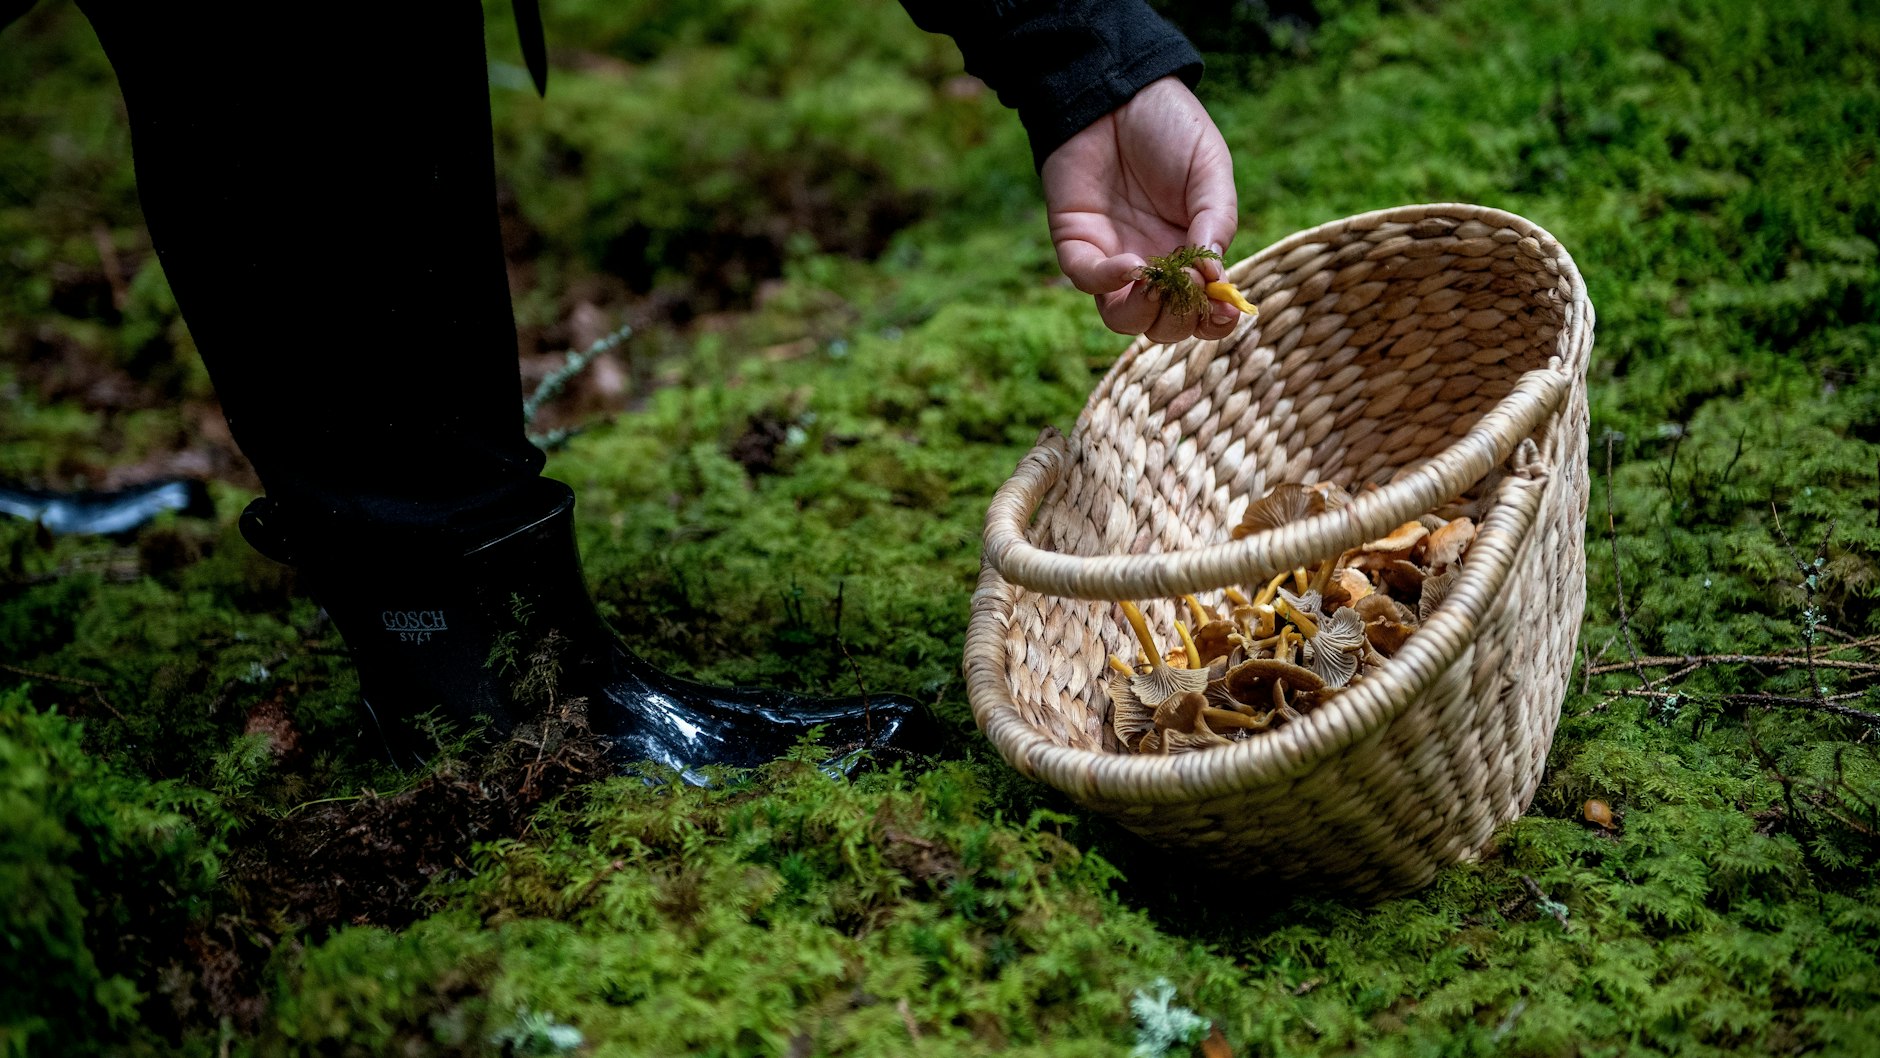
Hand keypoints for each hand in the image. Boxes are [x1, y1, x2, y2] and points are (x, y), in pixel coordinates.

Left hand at [1042, 76, 1239, 342]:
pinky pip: (1088, 280)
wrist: (1118, 87)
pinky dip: (1109, 282)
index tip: (1226, 313)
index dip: (1215, 322)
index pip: (1202, 309)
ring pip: (1124, 317)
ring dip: (1144, 314)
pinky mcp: (1077, 242)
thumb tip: (1214, 277)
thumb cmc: (1170, 126)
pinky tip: (1132, 265)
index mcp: (1192, 251)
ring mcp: (1114, 256)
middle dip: (1180, 320)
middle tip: (1190, 289)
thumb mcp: (1209, 168)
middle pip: (1164, 324)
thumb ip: (1217, 220)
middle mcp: (1154, 262)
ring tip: (1157, 284)